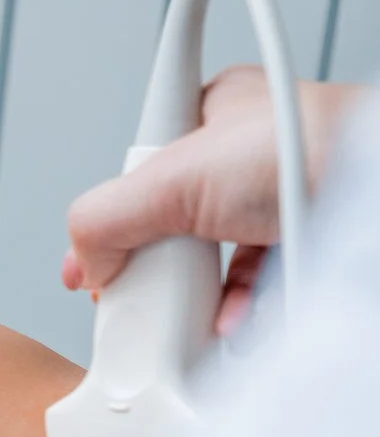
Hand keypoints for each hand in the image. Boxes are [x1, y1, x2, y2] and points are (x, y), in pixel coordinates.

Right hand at [61, 67, 360, 332]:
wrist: (377, 192)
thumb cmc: (307, 151)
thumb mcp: (171, 177)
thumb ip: (104, 217)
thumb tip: (85, 265)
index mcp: (213, 113)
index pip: (137, 175)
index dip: (112, 225)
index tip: (92, 266)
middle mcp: (245, 155)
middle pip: (169, 229)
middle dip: (158, 270)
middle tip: (151, 287)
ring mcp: (278, 201)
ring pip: (214, 264)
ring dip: (200, 299)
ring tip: (197, 315)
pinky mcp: (307, 244)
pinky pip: (260, 288)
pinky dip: (242, 312)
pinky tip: (234, 324)